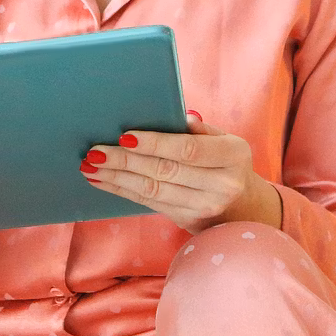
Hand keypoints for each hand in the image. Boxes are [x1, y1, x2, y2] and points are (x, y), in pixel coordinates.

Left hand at [79, 109, 283, 233]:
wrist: (244, 208)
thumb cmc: (227, 163)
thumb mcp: (226, 141)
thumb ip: (201, 130)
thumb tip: (180, 115)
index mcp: (233, 156)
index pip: (189, 150)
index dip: (156, 143)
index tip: (125, 136)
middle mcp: (221, 185)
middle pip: (165, 171)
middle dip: (125, 161)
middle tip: (95, 151)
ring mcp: (204, 207)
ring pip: (152, 190)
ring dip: (117, 178)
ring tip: (91, 166)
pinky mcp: (186, 220)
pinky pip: (148, 203)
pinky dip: (122, 191)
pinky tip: (102, 181)